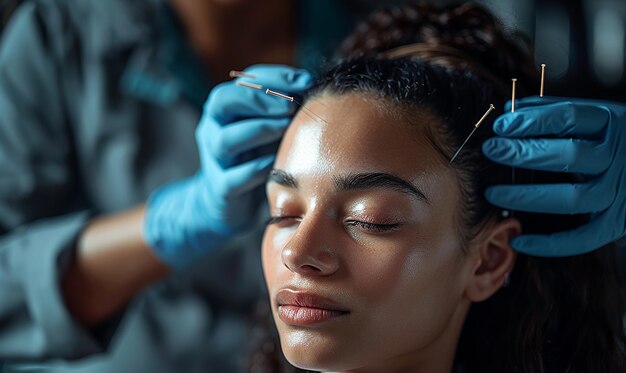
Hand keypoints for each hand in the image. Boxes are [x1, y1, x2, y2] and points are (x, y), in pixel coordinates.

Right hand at [144, 65, 312, 268]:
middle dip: (260, 99)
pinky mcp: (220, 190)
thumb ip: (285, 108)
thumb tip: (313, 86)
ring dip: (259, 131)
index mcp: (227, 109)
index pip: (243, 81)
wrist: (235, 204)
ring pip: (225, 140)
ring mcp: (214, 160)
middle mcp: (214, 129)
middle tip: (290, 106)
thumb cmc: (259, 157)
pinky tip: (274, 165)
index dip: (274, 78)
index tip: (305, 82)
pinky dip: (254, 171)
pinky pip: (232, 178)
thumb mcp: (272, 128)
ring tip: (286, 129)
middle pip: (222, 101)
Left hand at [482, 96, 625, 256]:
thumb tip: (509, 111)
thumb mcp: (594, 115)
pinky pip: (583, 238)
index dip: (532, 121)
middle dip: (524, 153)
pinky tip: (518, 240)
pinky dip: (549, 243)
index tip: (501, 125)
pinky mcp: (618, 222)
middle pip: (570, 155)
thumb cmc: (613, 137)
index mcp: (611, 123)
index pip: (570, 117)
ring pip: (573, 198)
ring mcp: (619, 192)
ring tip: (493, 193)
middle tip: (491, 151)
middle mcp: (618, 156)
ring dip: (528, 196)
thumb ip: (553, 111)